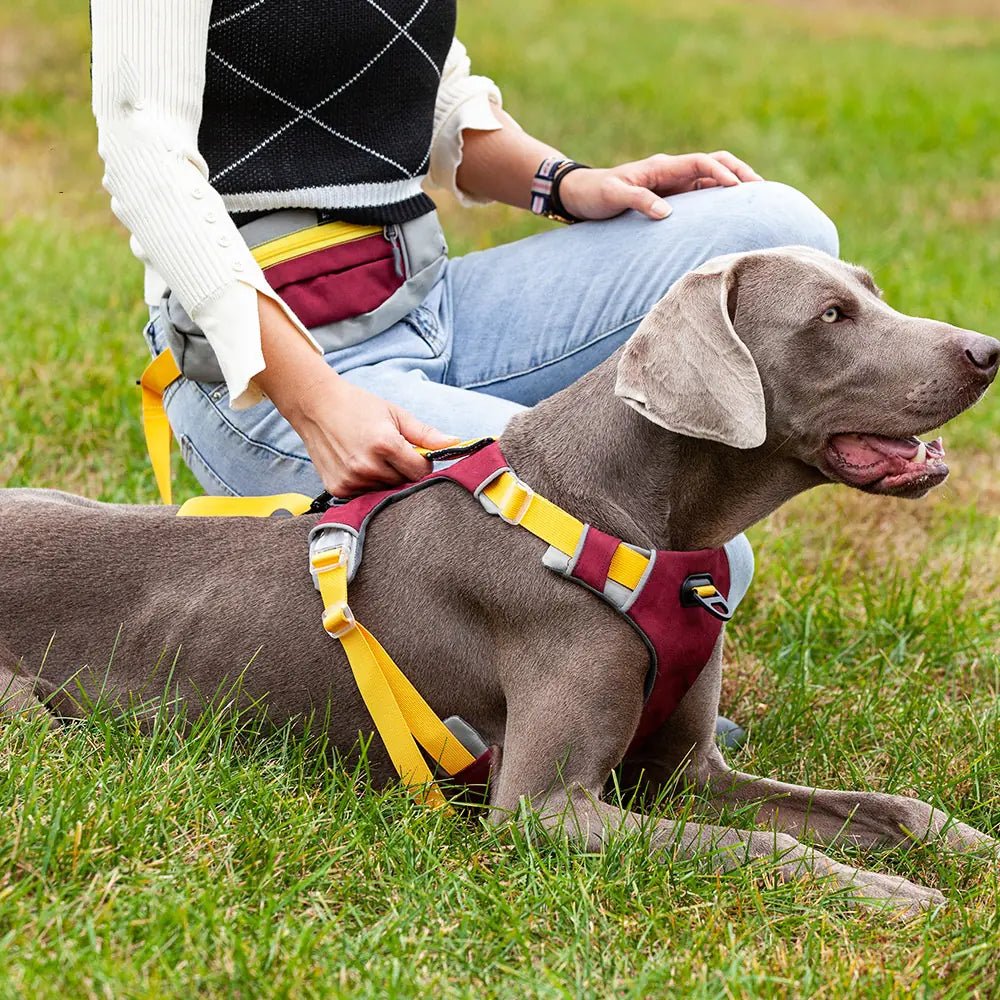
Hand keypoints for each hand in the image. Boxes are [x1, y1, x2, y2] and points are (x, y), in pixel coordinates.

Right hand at [288, 370, 458, 495]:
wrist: (315, 406)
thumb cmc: (357, 406)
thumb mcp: (395, 414)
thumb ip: (425, 434)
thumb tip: (454, 443)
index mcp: (385, 445)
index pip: (420, 472)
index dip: (421, 463)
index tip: (412, 453)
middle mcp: (367, 466)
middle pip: (403, 483)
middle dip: (403, 470)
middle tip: (389, 452)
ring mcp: (351, 480)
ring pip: (385, 491)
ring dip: (385, 479)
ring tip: (371, 456)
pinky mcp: (338, 488)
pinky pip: (365, 495)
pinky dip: (367, 484)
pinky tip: (358, 465)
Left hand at [557, 151, 763, 221]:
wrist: (580, 196)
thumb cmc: (596, 194)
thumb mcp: (614, 197)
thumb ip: (639, 201)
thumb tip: (668, 214)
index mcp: (662, 167)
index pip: (701, 163)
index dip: (721, 173)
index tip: (738, 189)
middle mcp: (672, 171)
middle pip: (715, 164)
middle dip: (740, 173)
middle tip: (763, 190)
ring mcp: (673, 183)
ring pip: (712, 178)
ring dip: (735, 185)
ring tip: (758, 200)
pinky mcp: (671, 197)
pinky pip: (702, 194)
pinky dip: (721, 199)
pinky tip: (733, 213)